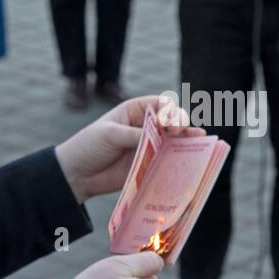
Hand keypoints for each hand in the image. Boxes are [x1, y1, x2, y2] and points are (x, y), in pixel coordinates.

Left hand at [55, 94, 201, 203]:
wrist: (77, 173)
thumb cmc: (89, 146)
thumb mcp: (110, 135)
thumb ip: (135, 135)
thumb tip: (160, 138)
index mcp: (135, 110)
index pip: (161, 104)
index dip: (170, 111)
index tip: (168, 123)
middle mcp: (146, 125)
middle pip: (172, 121)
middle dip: (182, 125)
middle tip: (181, 133)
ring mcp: (149, 145)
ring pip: (174, 141)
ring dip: (188, 141)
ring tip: (201, 141)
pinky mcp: (149, 164)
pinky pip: (168, 160)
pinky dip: (180, 159)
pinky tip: (193, 159)